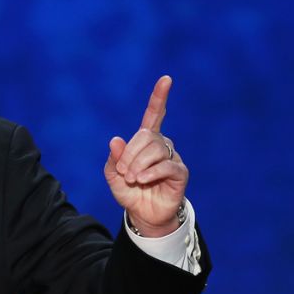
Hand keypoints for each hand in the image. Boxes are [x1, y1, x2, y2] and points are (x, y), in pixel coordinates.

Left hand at [104, 75, 187, 236]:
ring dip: (138, 164)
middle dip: (130, 153)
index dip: (159, 97)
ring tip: (132, 179)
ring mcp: (172, 157)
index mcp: (145, 141)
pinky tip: (141, 180)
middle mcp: (162, 145)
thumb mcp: (114, 175)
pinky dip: (150, 172)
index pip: (154, 115)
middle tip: (123, 172)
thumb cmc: (129, 191)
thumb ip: (114, 158)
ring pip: (155, 150)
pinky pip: (166, 166)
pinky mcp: (180, 173)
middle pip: (146, 136)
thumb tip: (115, 139)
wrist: (143, 214)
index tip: (166, 79)